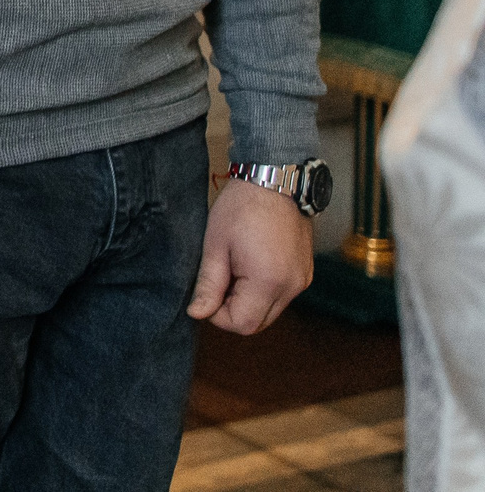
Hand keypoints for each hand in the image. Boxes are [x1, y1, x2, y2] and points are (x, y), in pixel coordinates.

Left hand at [188, 177, 311, 334]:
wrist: (275, 179)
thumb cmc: (243, 207)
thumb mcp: (215, 244)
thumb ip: (208, 284)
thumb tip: (197, 314)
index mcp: (269, 281)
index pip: (242, 324)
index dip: (218, 315)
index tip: (207, 291)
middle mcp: (292, 287)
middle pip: (258, 323)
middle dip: (232, 310)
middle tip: (217, 280)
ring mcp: (303, 280)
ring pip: (270, 310)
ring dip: (248, 301)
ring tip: (232, 268)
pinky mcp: (305, 273)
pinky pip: (281, 296)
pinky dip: (262, 291)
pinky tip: (249, 265)